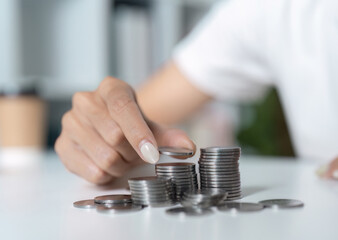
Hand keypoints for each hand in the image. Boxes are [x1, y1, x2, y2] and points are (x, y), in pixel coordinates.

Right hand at [55, 77, 194, 183]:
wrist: (111, 126)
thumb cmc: (131, 123)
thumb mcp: (151, 124)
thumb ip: (169, 136)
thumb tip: (187, 148)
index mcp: (110, 89)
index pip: (123, 109)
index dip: (139, 134)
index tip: (152, 154)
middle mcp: (85, 101)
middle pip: (115, 136)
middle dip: (132, 152)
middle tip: (135, 152)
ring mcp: (70, 123)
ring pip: (105, 157)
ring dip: (121, 165)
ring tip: (122, 157)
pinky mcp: (62, 145)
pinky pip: (92, 171)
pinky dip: (107, 174)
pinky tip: (107, 163)